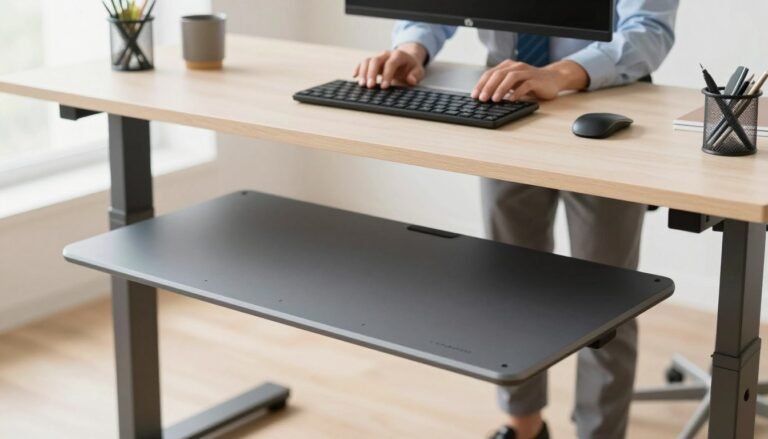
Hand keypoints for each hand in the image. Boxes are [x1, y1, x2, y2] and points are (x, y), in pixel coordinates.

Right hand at [353, 43, 427, 88]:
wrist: (407, 60)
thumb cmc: (412, 67)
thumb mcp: (418, 71)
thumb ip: (416, 75)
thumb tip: (411, 80)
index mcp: (398, 55)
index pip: (391, 63)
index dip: (387, 75)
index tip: (384, 87)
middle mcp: (386, 54)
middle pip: (376, 60)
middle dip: (372, 73)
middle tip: (370, 86)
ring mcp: (378, 57)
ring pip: (367, 61)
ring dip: (363, 72)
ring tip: (362, 85)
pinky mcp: (372, 62)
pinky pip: (363, 63)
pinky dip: (358, 69)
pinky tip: (354, 76)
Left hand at [471, 60, 588, 101]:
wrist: (553, 79)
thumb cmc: (530, 83)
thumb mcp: (513, 84)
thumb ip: (500, 87)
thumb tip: (483, 98)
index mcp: (508, 66)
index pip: (490, 73)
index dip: (481, 84)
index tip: (474, 95)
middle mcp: (516, 67)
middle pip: (499, 74)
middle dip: (488, 87)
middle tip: (481, 99)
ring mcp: (527, 72)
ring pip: (511, 77)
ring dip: (501, 88)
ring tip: (494, 99)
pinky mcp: (536, 80)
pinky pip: (525, 85)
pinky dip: (517, 93)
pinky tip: (511, 100)